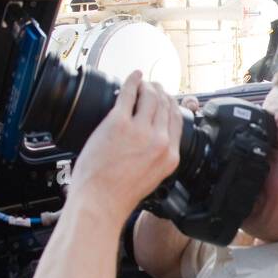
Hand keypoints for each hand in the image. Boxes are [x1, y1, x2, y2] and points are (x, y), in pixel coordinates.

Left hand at [68, 71, 181, 217]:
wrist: (100, 202)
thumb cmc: (118, 196)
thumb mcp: (150, 179)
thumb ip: (155, 158)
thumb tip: (152, 142)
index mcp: (170, 157)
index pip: (178, 121)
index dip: (172, 106)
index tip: (166, 100)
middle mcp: (160, 141)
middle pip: (166, 106)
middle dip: (161, 92)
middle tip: (153, 87)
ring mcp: (140, 130)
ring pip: (151, 96)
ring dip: (148, 85)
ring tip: (142, 82)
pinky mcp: (119, 122)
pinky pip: (130, 93)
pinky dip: (133, 80)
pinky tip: (133, 75)